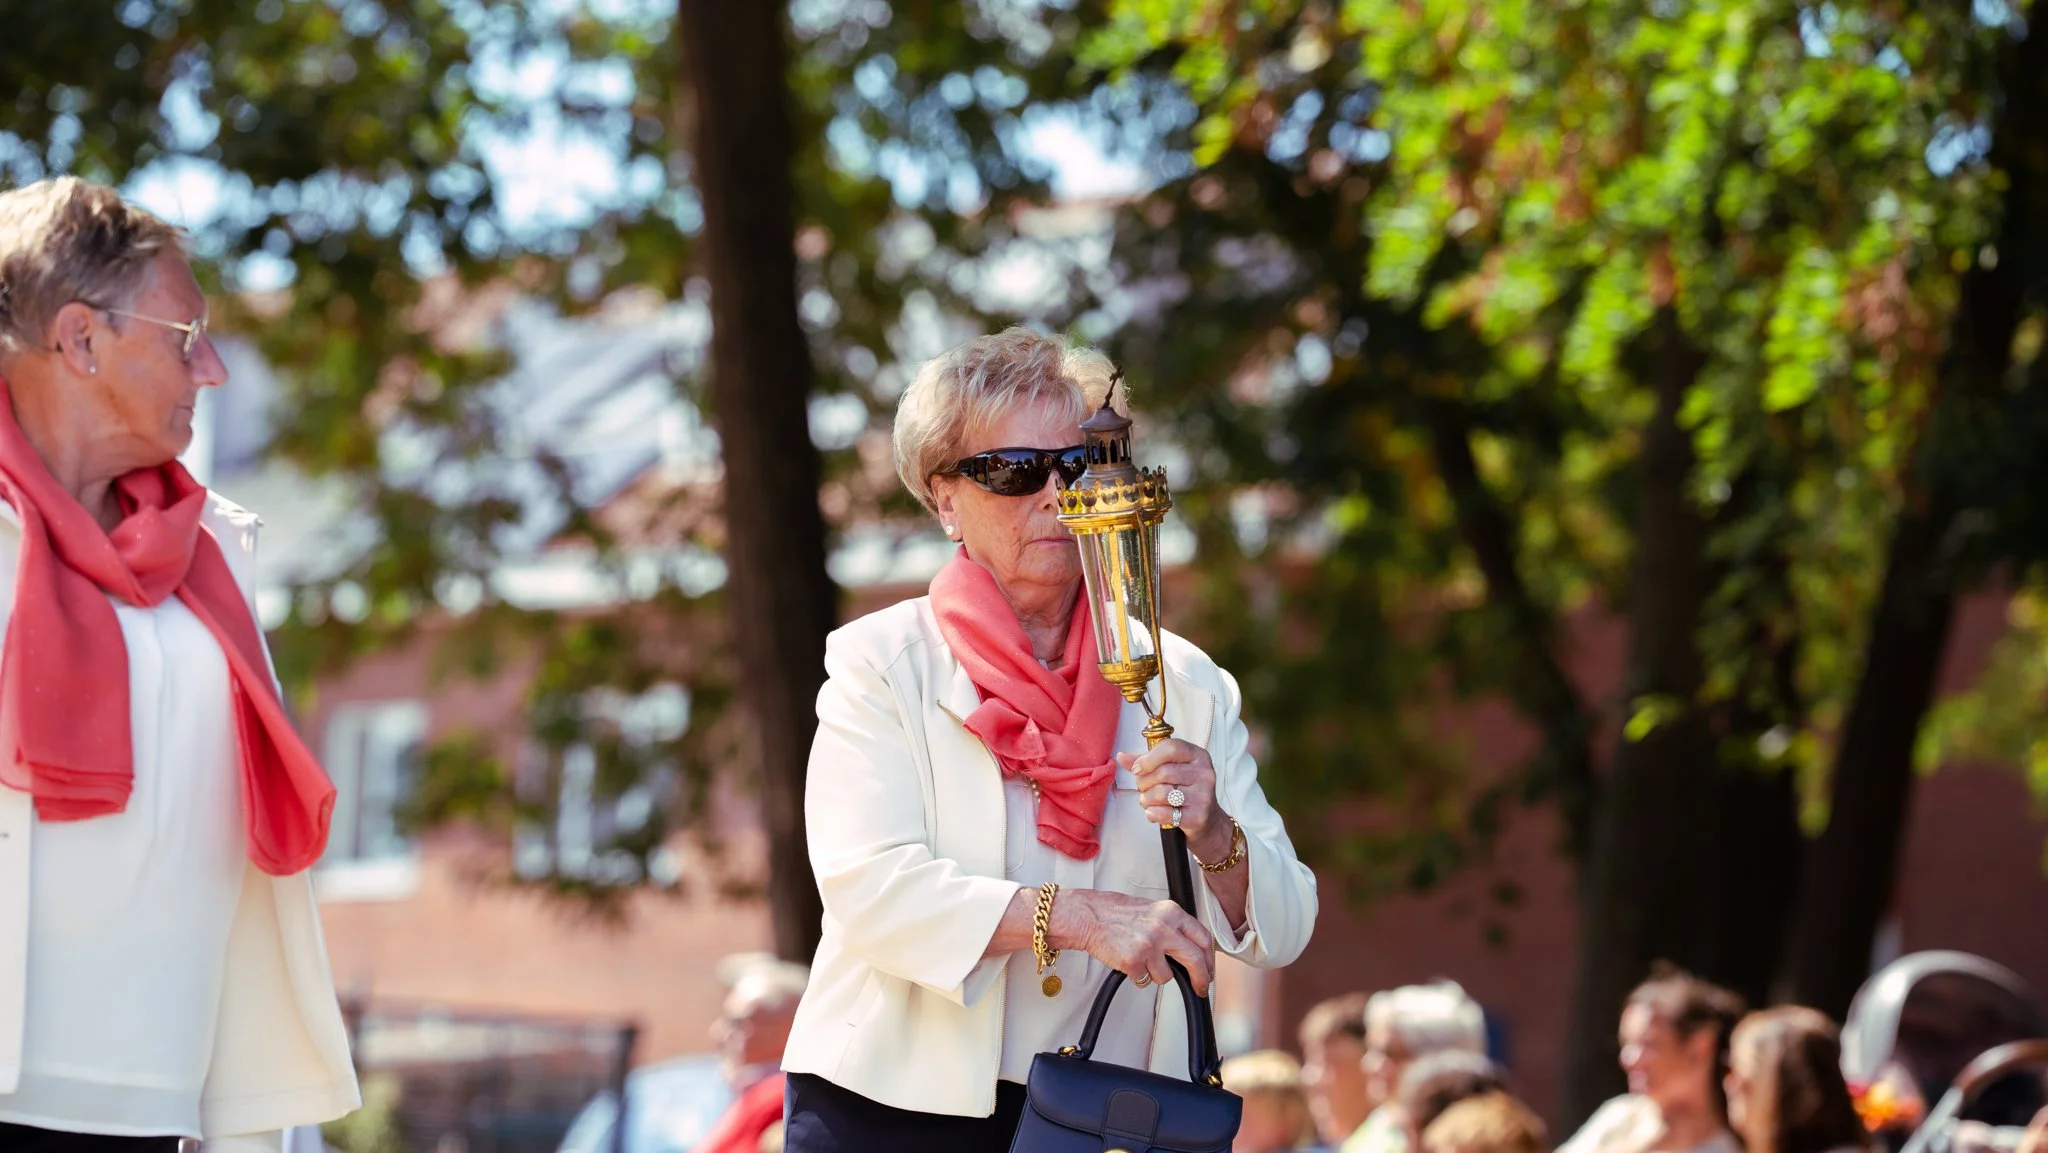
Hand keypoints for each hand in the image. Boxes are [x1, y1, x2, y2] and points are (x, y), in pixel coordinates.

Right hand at [1055, 888, 1215, 995]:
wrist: (1087, 916)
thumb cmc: (1115, 912)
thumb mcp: (1152, 910)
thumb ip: (1173, 926)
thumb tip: (1190, 948)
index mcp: (1171, 912)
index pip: (1203, 938)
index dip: (1209, 959)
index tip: (1208, 969)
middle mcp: (1164, 927)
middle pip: (1195, 960)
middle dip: (1201, 979)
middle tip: (1200, 988)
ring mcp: (1149, 945)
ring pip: (1167, 976)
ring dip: (1156, 974)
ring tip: (1141, 960)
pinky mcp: (1134, 961)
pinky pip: (1145, 981)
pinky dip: (1138, 976)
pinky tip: (1128, 962)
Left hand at [1121, 739, 1231, 861]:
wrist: (1207, 820)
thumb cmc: (1184, 790)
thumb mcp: (1169, 770)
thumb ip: (1145, 762)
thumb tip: (1121, 756)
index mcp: (1198, 756)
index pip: (1170, 748)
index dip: (1148, 758)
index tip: (1137, 769)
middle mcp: (1205, 773)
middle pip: (1163, 772)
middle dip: (1144, 782)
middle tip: (1143, 788)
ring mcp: (1203, 796)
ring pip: (1162, 793)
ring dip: (1147, 798)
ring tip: (1148, 800)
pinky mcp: (1198, 816)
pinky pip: (1165, 813)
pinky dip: (1152, 813)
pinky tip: (1152, 812)